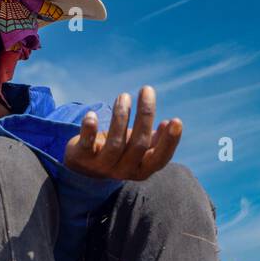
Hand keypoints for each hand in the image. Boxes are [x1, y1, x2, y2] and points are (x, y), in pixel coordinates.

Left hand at [64, 86, 181, 180]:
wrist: (83, 168)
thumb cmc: (118, 152)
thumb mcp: (137, 148)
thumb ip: (154, 139)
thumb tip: (168, 124)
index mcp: (141, 169)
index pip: (160, 159)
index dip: (169, 142)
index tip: (176, 120)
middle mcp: (123, 171)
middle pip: (139, 145)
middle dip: (145, 115)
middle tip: (147, 90)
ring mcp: (102, 166)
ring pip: (115, 143)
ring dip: (121, 116)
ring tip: (123, 96)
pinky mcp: (83, 158)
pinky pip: (86, 144)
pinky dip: (89, 129)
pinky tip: (91, 115)